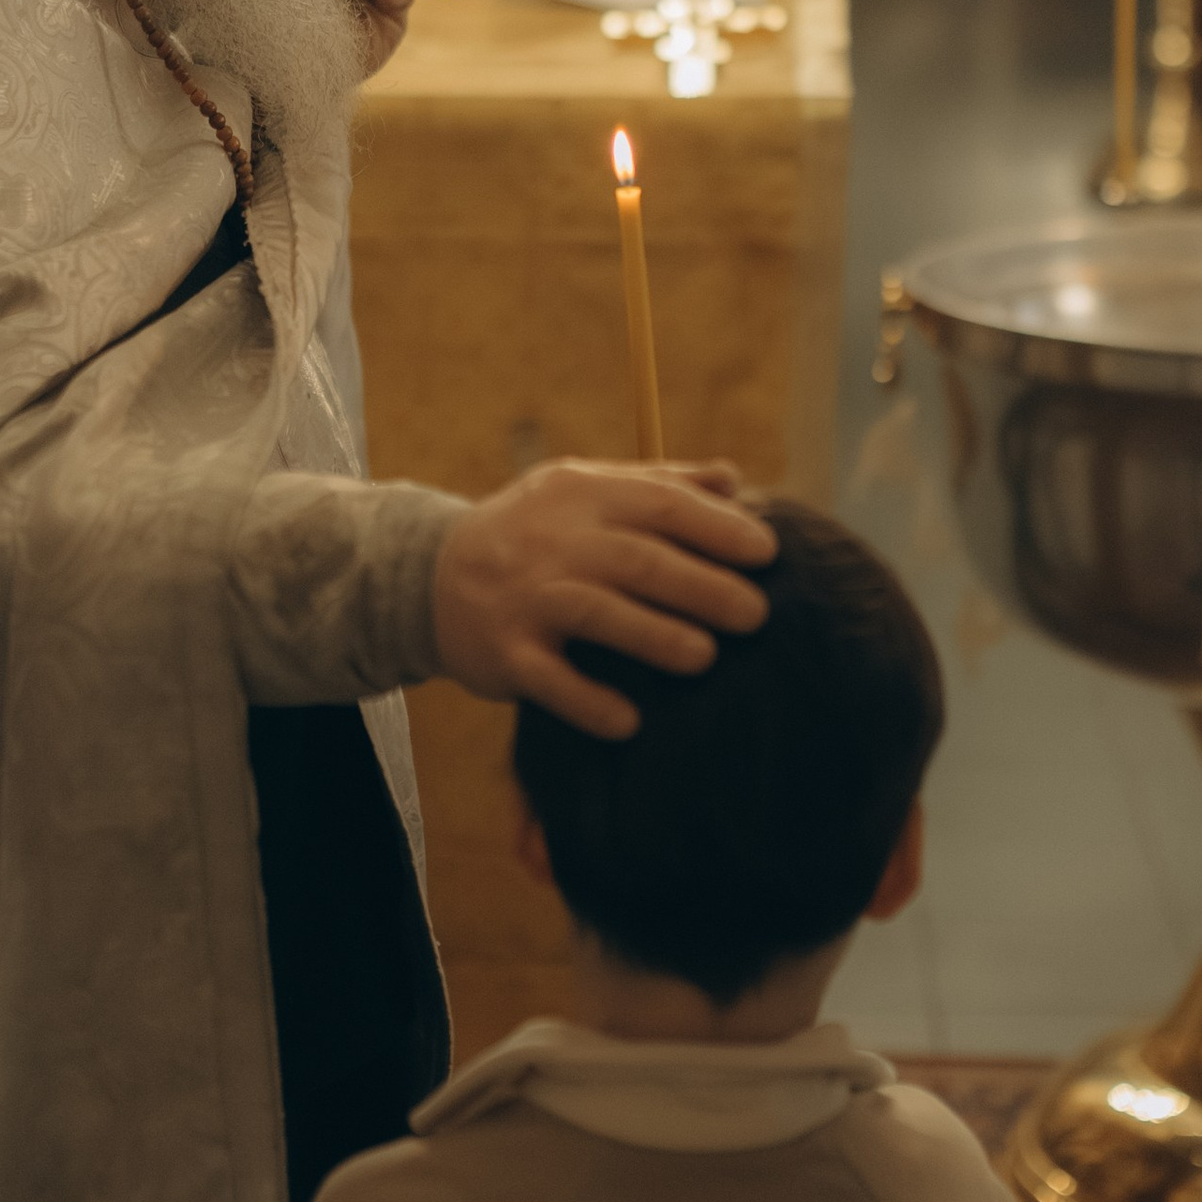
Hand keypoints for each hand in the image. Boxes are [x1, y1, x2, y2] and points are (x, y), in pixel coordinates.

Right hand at [434, 459, 777, 737]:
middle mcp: (554, 542)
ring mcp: (525, 598)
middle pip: (637, 560)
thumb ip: (659, 484)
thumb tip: (735, 481)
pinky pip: (548, 680)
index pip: (660, 504)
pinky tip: (630, 721)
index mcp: (584, 495)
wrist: (432, 574)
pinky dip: (588, 701)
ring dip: (655, 637)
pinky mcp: (504, 654)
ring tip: (705, 658)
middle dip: (702, 586)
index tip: (768, 553)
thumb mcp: (586, 489)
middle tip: (757, 615)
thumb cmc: (537, 531)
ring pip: (595, 614)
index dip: (718, 528)